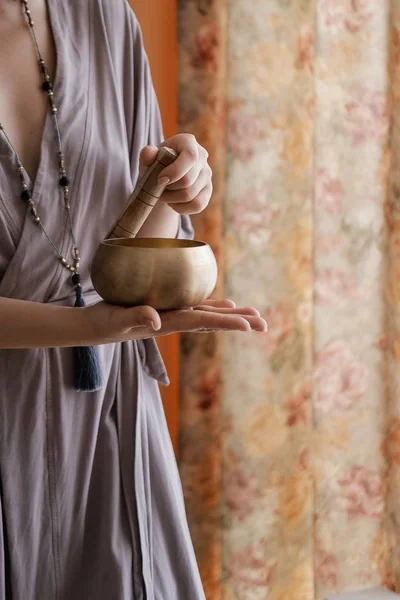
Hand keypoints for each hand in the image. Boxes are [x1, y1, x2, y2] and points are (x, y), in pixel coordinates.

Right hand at [85, 299, 266, 344]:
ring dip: (230, 316)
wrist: (94, 328)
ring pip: (207, 315)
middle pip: (212, 320)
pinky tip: (222, 306)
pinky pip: (195, 308)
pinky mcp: (165, 311)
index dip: (226, 322)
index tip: (249, 325)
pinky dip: (212, 307)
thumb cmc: (103, 323)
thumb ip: (135, 317)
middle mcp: (175, 321)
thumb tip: (155, 320)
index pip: (203, 322)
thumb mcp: (117, 319)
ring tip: (252, 316)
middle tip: (264, 324)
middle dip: (238, 322)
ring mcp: (171, 316)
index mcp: (168, 323)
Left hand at [139, 134, 211, 215]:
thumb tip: (150, 152)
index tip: (160, 180)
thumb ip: (146, 155)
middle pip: (188, 180)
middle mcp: (202, 156)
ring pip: (190, 195)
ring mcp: (207, 174)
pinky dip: (182, 208)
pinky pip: (197, 205)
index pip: (190, 157)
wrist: (165, 177)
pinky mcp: (208, 190)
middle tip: (158, 189)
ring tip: (163, 195)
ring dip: (172, 199)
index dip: (175, 171)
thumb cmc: (155, 165)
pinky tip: (173, 204)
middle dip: (168, 189)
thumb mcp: (148, 160)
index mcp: (188, 142)